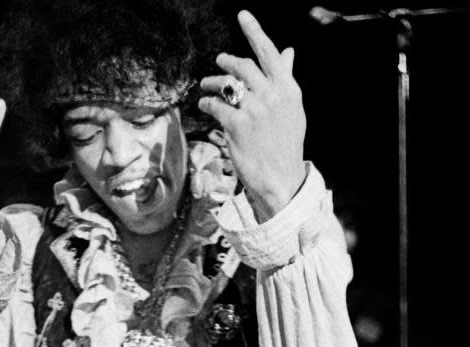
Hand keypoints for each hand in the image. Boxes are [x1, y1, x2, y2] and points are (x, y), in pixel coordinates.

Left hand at [199, 10, 305, 220]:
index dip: (254, 31)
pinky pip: (217, 105)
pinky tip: (206, 106)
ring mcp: (254, 109)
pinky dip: (208, 103)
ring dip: (213, 82)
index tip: (242, 15)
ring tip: (206, 86)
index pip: (269, 53)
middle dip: (227, 62)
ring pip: (227, 84)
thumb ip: (286, 78)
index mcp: (288, 88)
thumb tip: (288, 51)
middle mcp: (272, 95)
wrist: (280, 178)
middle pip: (243, 66)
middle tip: (218, 62)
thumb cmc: (286, 144)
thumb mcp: (292, 109)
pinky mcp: (237, 125)